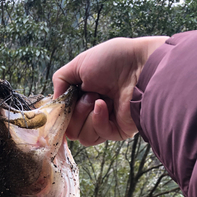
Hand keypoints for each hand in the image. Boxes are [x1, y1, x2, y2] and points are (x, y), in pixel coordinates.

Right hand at [53, 36, 167, 145]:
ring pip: (82, 136)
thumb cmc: (114, 60)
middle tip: (87, 95)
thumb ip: (60, 80)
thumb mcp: (79, 63)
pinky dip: (98, 119)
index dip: (61, 115)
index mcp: (84, 95)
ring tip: (98, 98)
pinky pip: (97, 135)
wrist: (141, 67)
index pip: (65, 116)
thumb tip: (55, 101)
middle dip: (74, 113)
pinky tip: (105, 105)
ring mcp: (105, 122)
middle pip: (70, 129)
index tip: (59, 109)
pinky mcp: (116, 131)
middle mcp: (93, 110)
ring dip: (85, 116)